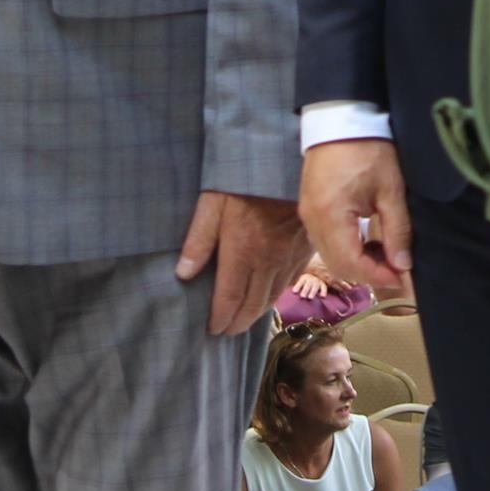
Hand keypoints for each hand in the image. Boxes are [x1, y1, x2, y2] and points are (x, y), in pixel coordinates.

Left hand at [175, 190, 310, 334]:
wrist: (288, 159)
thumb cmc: (246, 177)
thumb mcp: (213, 200)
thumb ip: (198, 238)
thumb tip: (184, 274)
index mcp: (243, 252)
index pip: (230, 299)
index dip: (220, 319)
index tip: (211, 329)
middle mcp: (269, 261)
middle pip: (253, 306)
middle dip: (237, 323)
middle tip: (225, 330)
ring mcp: (290, 256)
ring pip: (273, 297)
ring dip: (256, 314)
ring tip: (242, 319)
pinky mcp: (305, 248)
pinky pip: (291, 282)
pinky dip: (276, 295)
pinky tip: (268, 295)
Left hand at [288, 269, 328, 300]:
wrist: (314, 277)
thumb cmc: (304, 283)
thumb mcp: (299, 282)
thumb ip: (294, 287)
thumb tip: (284, 294)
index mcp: (303, 278)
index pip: (300, 281)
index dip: (297, 286)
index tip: (294, 292)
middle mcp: (310, 279)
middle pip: (308, 284)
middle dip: (305, 290)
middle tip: (302, 296)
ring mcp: (317, 281)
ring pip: (315, 286)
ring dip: (313, 292)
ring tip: (310, 298)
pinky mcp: (322, 284)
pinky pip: (324, 287)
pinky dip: (323, 291)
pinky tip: (322, 296)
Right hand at [300, 137, 412, 293]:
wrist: (342, 118)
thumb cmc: (369, 148)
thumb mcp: (390, 189)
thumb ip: (397, 230)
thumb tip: (403, 265)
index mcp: (331, 214)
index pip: (351, 263)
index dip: (377, 276)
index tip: (402, 277)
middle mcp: (313, 220)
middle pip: (338, 264)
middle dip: (368, 273)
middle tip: (398, 270)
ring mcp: (308, 214)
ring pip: (331, 255)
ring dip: (358, 262)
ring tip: (387, 255)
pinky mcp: (310, 208)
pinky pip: (326, 241)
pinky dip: (348, 248)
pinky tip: (370, 242)